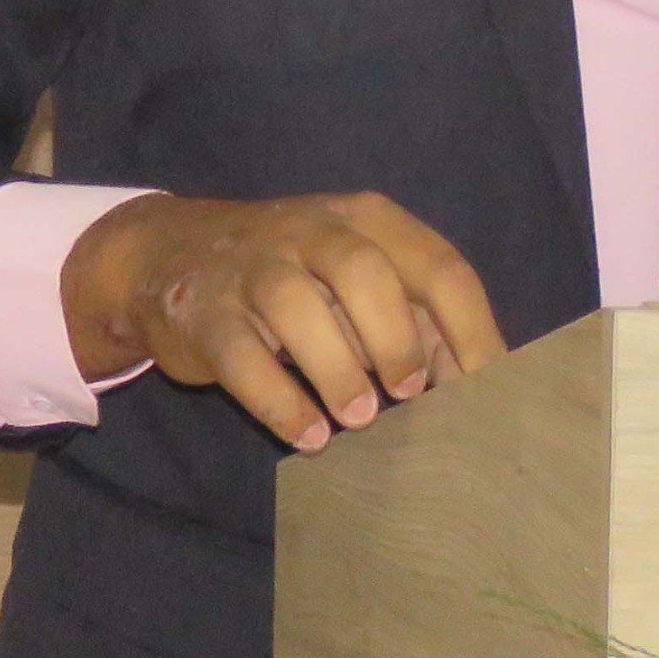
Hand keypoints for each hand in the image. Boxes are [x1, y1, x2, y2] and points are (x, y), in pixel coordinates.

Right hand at [59, 192, 506, 449]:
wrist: (172, 253)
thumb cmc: (295, 275)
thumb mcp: (356, 278)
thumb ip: (413, 318)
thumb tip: (475, 382)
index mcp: (367, 221)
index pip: (436, 265)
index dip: (469, 328)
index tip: (487, 387)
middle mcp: (311, 232)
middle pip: (363, 271)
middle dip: (394, 337)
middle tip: (408, 393)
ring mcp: (252, 268)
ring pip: (296, 308)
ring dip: (336, 369)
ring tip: (358, 420)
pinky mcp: (204, 314)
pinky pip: (241, 357)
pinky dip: (280, 402)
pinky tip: (309, 436)